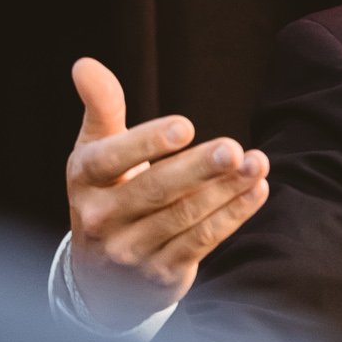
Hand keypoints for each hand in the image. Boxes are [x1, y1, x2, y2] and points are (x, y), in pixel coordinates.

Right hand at [64, 57, 269, 330]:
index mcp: (83, 180)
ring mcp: (131, 251)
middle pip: (155, 190)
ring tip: (257, 163)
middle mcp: (101, 219)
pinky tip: (255, 190)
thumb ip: (101, 107)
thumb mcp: (94, 152)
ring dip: (226, 190)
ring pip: (184, 218)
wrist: (101, 278)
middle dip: (198, 169)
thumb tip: (84, 63)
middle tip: (235, 148)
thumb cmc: (106, 194)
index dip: (147, 143)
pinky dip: (232, 216)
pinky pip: (201, 242)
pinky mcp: (162, 274)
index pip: (111, 159)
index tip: (185, 125)